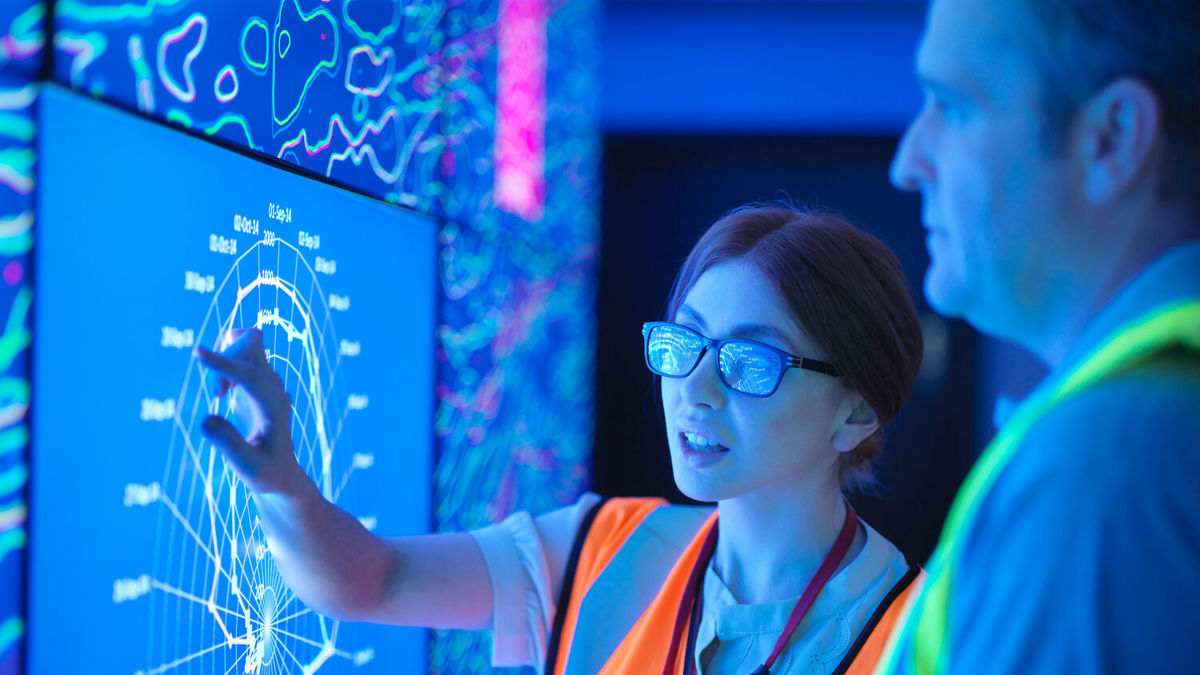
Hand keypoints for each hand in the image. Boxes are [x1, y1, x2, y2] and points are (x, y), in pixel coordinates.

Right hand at [195, 328, 308, 495]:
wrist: (280, 472)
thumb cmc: (265, 473)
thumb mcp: (246, 467)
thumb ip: (227, 443)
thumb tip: (205, 419)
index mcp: (275, 404)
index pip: (249, 373)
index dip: (223, 363)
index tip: (196, 352)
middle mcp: (274, 386)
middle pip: (251, 345)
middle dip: (224, 360)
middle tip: (216, 395)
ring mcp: (267, 381)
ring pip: (246, 344)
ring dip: (224, 358)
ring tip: (219, 394)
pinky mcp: (257, 381)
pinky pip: (240, 353)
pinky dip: (224, 362)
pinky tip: (223, 392)